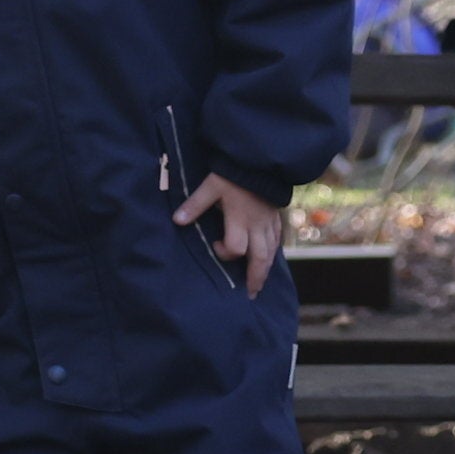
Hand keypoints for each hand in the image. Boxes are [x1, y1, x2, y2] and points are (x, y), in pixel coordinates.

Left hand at [181, 173, 289, 294]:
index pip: (236, 248)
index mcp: (240, 220)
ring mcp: (269, 223)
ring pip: (271, 253)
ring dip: (265, 270)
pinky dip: (273, 253)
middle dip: (255, 278)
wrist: (260, 159)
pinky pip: (277, 241)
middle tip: (250, 294)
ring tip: (259, 284)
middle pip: (260, 259)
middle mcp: (257, 226)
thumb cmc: (234, 174)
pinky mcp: (276, 217)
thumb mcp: (211, 186)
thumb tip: (177, 221)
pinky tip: (269, 258)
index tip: (215, 245)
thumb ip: (195, 204)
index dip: (225, 252)